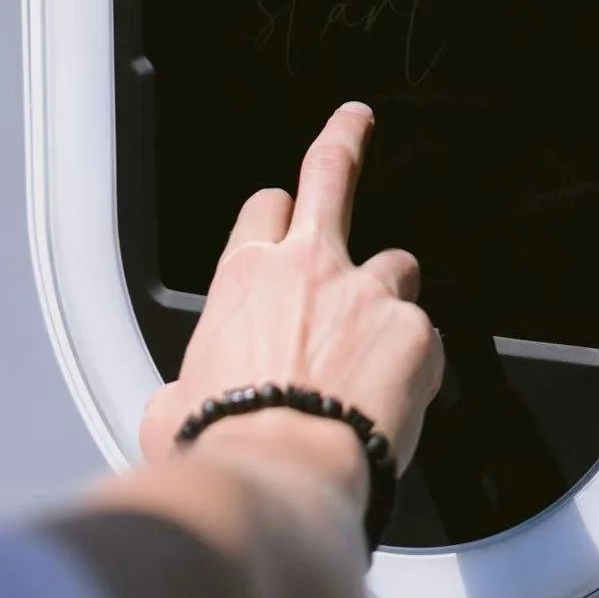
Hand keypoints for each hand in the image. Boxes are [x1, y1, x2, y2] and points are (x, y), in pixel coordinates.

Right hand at [140, 103, 444, 489]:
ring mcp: (368, 294)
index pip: (263, 211)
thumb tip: (180, 404)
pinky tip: (398, 401)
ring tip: (380, 349)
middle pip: (330, 176)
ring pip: (396, 264)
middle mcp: (309, 268)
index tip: (284, 217)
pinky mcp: (416, 331)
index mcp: (244, 278)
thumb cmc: (221, 447)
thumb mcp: (172, 406)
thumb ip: (189, 384)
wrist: (279, 476)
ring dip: (389, 297)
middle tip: (355, 121)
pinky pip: (426, 337)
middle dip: (343, 142)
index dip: (276, 217)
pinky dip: (416, 365)